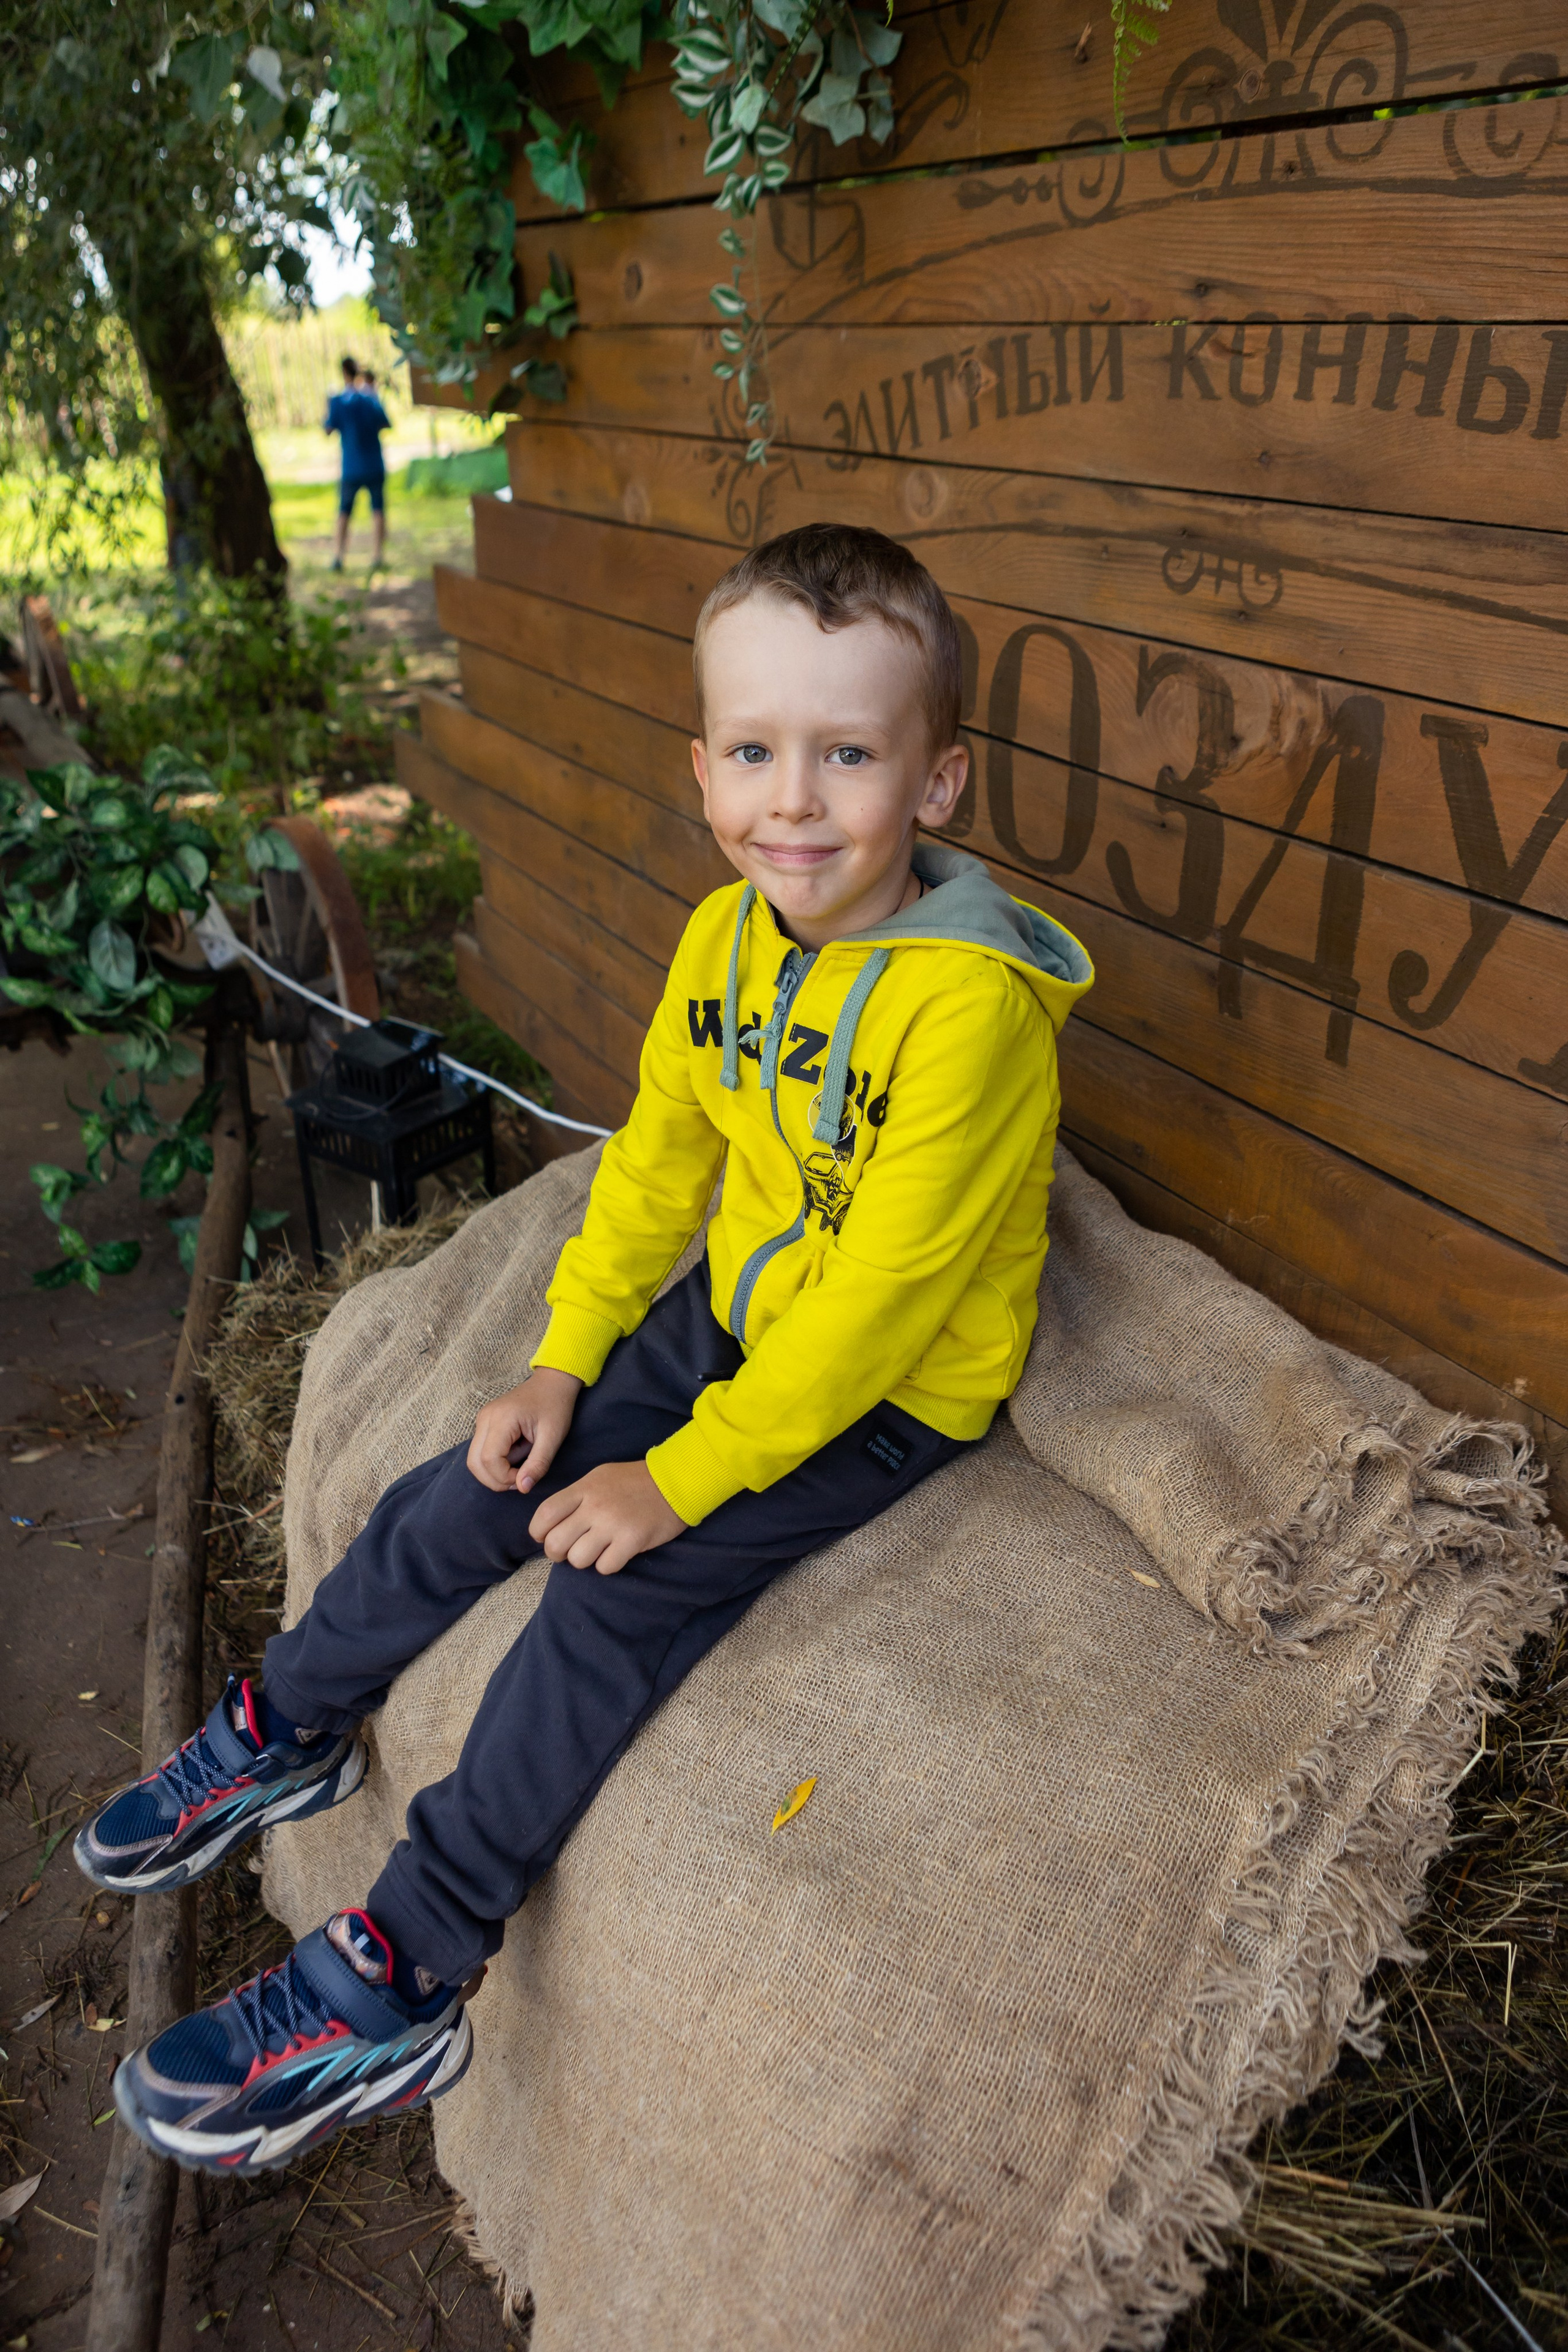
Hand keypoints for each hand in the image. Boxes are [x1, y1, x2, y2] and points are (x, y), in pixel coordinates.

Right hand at [467, 1367, 583, 1494]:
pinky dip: (494, 1462)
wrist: (552, 1383)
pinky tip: (514, 1457)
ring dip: (493, 1472)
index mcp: (502, 1418)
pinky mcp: (485, 1423)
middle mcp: (486, 1417)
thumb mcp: (553, 1437)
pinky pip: (480, 1451)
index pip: (489, 1459)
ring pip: (473, 1459)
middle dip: (495, 1480)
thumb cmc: (556, 1406)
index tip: (525, 1478)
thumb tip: (523, 1488)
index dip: (504, 1477)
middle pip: (474, 1462)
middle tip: (520, 1480)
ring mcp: (482, 1419)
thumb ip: (538, 1464)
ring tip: (518, 1468)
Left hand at [529, 1460, 686, 1575]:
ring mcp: (613, 1524)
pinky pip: (604, 1567)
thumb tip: (552, 1523)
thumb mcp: (600, 1477)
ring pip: (578, 1559)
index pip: (544, 1515)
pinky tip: (616, 1553)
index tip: (545, 1537)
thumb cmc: (634, 1481)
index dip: (538, 1533)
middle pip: (555, 1543)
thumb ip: (576, 1497)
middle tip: (569, 1551)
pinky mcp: (632, 1540)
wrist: (677, 1481)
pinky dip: (607, 1565)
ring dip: (584, 1560)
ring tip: (596, 1551)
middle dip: (557, 1554)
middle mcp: (594, 1506)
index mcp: (584, 1488)